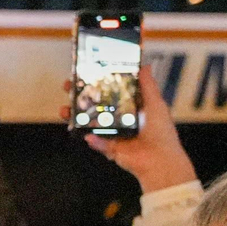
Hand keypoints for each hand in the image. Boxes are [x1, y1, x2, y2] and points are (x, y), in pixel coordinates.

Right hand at [81, 66, 197, 193]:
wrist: (159, 160)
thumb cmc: (161, 131)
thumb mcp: (155, 104)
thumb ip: (148, 86)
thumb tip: (145, 66)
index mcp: (131, 106)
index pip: (111, 91)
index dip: (98, 83)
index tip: (86, 73)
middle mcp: (120, 118)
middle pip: (95, 105)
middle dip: (80, 96)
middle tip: (69, 88)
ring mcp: (112, 133)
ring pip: (89, 122)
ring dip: (75, 116)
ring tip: (65, 110)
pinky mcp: (108, 147)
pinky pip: (95, 142)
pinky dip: (91, 139)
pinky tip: (86, 134)